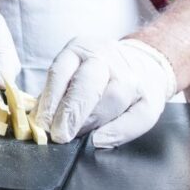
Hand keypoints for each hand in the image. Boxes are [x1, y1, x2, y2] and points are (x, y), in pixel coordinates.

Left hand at [34, 37, 175, 147]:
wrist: (144, 62)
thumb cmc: (98, 73)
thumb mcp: (73, 70)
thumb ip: (57, 93)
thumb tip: (38, 121)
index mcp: (80, 49)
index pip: (61, 71)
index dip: (51, 99)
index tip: (43, 122)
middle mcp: (106, 58)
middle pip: (88, 83)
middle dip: (71, 111)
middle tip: (60, 135)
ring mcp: (131, 75)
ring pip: (113, 97)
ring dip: (92, 121)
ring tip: (78, 137)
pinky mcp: (151, 96)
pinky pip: (137, 116)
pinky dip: (118, 131)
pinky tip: (101, 140)